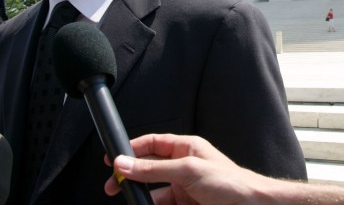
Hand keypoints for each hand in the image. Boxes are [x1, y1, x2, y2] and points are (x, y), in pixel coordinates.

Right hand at [104, 133, 269, 204]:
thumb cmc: (230, 182)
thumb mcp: (188, 171)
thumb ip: (154, 169)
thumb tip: (126, 163)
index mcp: (185, 148)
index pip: (152, 144)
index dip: (132, 148)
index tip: (112, 157)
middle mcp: (183, 166)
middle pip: (149, 168)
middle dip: (131, 176)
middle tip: (113, 184)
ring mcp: (184, 187)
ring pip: (153, 191)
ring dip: (140, 196)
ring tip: (129, 200)